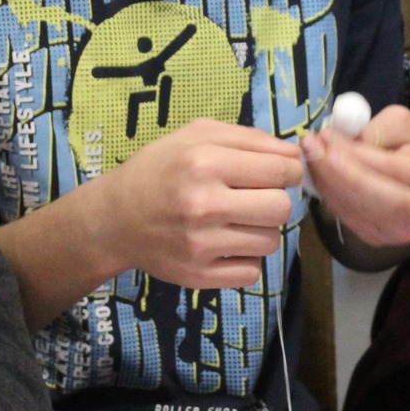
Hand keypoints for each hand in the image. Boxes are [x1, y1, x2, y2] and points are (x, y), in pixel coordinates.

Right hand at [91, 118, 302, 288]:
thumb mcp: (196, 135)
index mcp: (204, 162)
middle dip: (276, 200)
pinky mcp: (198, 275)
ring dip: (262, 230)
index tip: (278, 173)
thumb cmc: (158, 169)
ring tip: (237, 220)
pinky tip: (227, 244)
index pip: (280, 169)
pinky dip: (247, 259)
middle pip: (281, 208)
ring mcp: (200, 245)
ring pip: (271, 242)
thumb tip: (295, 154)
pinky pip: (252, 272)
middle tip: (257, 197)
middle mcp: (203, 204)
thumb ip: (249, 138)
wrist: (114, 217)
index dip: (289, 170)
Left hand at [302, 106, 409, 250]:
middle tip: (312, 150)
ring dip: (328, 184)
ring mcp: (402, 231)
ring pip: (358, 211)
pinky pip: (348, 218)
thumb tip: (337, 142)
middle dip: (338, 174)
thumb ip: (375, 129)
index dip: (356, 155)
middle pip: (377, 199)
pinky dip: (329, 196)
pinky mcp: (380, 238)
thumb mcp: (402, 124)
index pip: (392, 168)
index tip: (326, 137)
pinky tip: (320, 175)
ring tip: (311, 156)